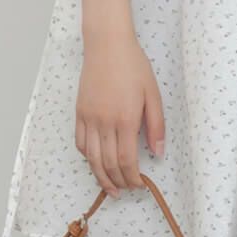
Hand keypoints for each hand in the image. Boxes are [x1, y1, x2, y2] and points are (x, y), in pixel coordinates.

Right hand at [74, 33, 164, 195]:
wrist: (107, 46)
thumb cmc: (134, 67)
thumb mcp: (153, 95)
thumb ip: (156, 126)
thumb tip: (157, 153)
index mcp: (125, 119)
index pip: (127, 160)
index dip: (133, 178)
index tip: (139, 185)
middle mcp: (104, 122)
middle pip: (108, 163)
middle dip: (118, 182)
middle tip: (126, 190)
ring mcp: (89, 118)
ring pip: (92, 158)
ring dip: (101, 176)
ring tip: (110, 188)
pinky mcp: (79, 113)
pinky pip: (81, 143)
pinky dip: (88, 157)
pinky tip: (97, 163)